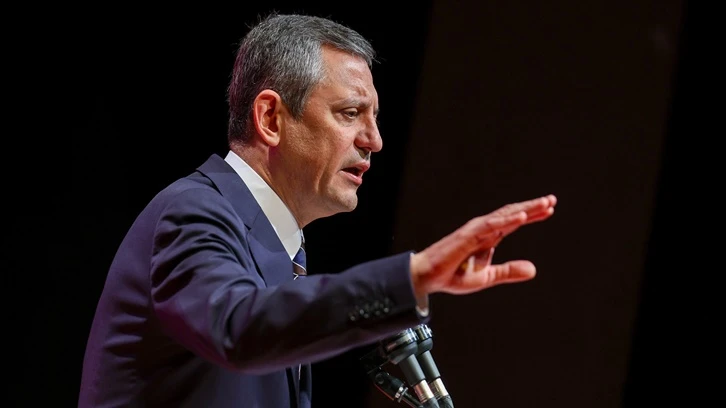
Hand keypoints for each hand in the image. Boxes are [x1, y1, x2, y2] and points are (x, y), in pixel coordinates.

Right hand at [410, 194, 556, 296]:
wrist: (428, 279)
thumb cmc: (452, 275)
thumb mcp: (486, 277)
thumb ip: (508, 271)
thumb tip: (534, 270)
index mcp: (487, 238)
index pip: (513, 223)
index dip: (531, 215)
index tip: (549, 210)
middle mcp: (483, 230)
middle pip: (512, 214)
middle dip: (533, 207)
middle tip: (552, 200)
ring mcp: (476, 230)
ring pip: (505, 216)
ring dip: (525, 209)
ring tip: (544, 204)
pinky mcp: (468, 235)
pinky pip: (491, 226)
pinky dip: (507, 220)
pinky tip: (522, 216)